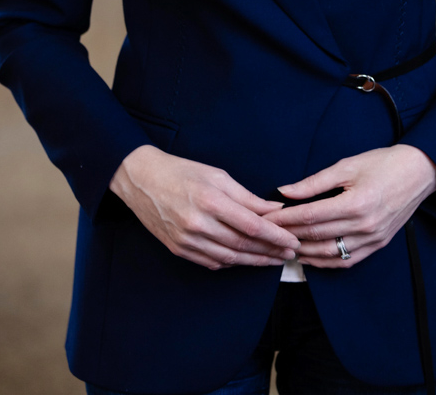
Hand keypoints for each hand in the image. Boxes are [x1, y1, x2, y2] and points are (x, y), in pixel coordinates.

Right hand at [109, 145, 300, 270]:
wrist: (142, 180)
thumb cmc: (182, 172)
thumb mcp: (217, 175)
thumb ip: (246, 196)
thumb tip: (273, 210)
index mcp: (210, 200)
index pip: (251, 225)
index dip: (275, 235)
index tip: (292, 240)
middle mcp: (198, 224)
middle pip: (242, 244)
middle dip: (270, 251)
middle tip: (290, 254)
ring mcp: (186, 240)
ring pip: (229, 258)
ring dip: (254, 261)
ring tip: (273, 260)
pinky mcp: (179, 250)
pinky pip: (211, 263)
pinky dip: (232, 263)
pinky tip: (246, 259)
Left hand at [265, 144, 435, 267]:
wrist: (419, 172)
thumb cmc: (382, 163)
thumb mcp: (347, 165)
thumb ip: (314, 182)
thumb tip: (284, 191)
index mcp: (356, 203)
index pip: (310, 216)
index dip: (285, 218)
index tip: (266, 218)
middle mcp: (364, 225)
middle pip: (317, 236)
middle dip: (288, 235)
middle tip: (267, 233)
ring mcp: (373, 239)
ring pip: (329, 253)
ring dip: (304, 252)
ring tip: (283, 246)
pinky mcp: (378, 245)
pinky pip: (347, 260)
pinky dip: (325, 261)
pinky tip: (309, 257)